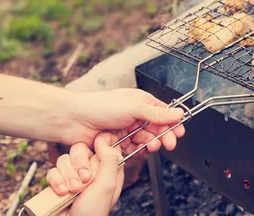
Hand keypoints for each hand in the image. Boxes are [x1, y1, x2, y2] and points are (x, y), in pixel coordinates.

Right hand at [50, 133, 124, 215]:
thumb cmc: (93, 212)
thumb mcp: (107, 185)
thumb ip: (109, 160)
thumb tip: (103, 139)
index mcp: (107, 169)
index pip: (103, 146)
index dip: (99, 143)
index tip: (95, 146)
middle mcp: (90, 170)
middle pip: (80, 149)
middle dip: (79, 163)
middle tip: (84, 179)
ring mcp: (72, 176)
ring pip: (64, 160)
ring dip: (68, 176)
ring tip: (73, 191)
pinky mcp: (57, 183)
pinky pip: (52, 171)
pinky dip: (56, 181)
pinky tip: (62, 192)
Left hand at [53, 88, 184, 192]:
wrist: (73, 120)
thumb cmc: (99, 106)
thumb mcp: (133, 107)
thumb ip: (157, 114)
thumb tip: (177, 113)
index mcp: (140, 102)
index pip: (162, 113)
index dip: (172, 123)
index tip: (179, 132)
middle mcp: (134, 115)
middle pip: (156, 128)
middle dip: (164, 136)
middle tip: (169, 143)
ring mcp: (126, 129)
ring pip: (145, 140)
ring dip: (151, 144)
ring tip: (152, 147)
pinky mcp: (118, 143)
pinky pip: (133, 149)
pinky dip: (138, 151)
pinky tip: (140, 151)